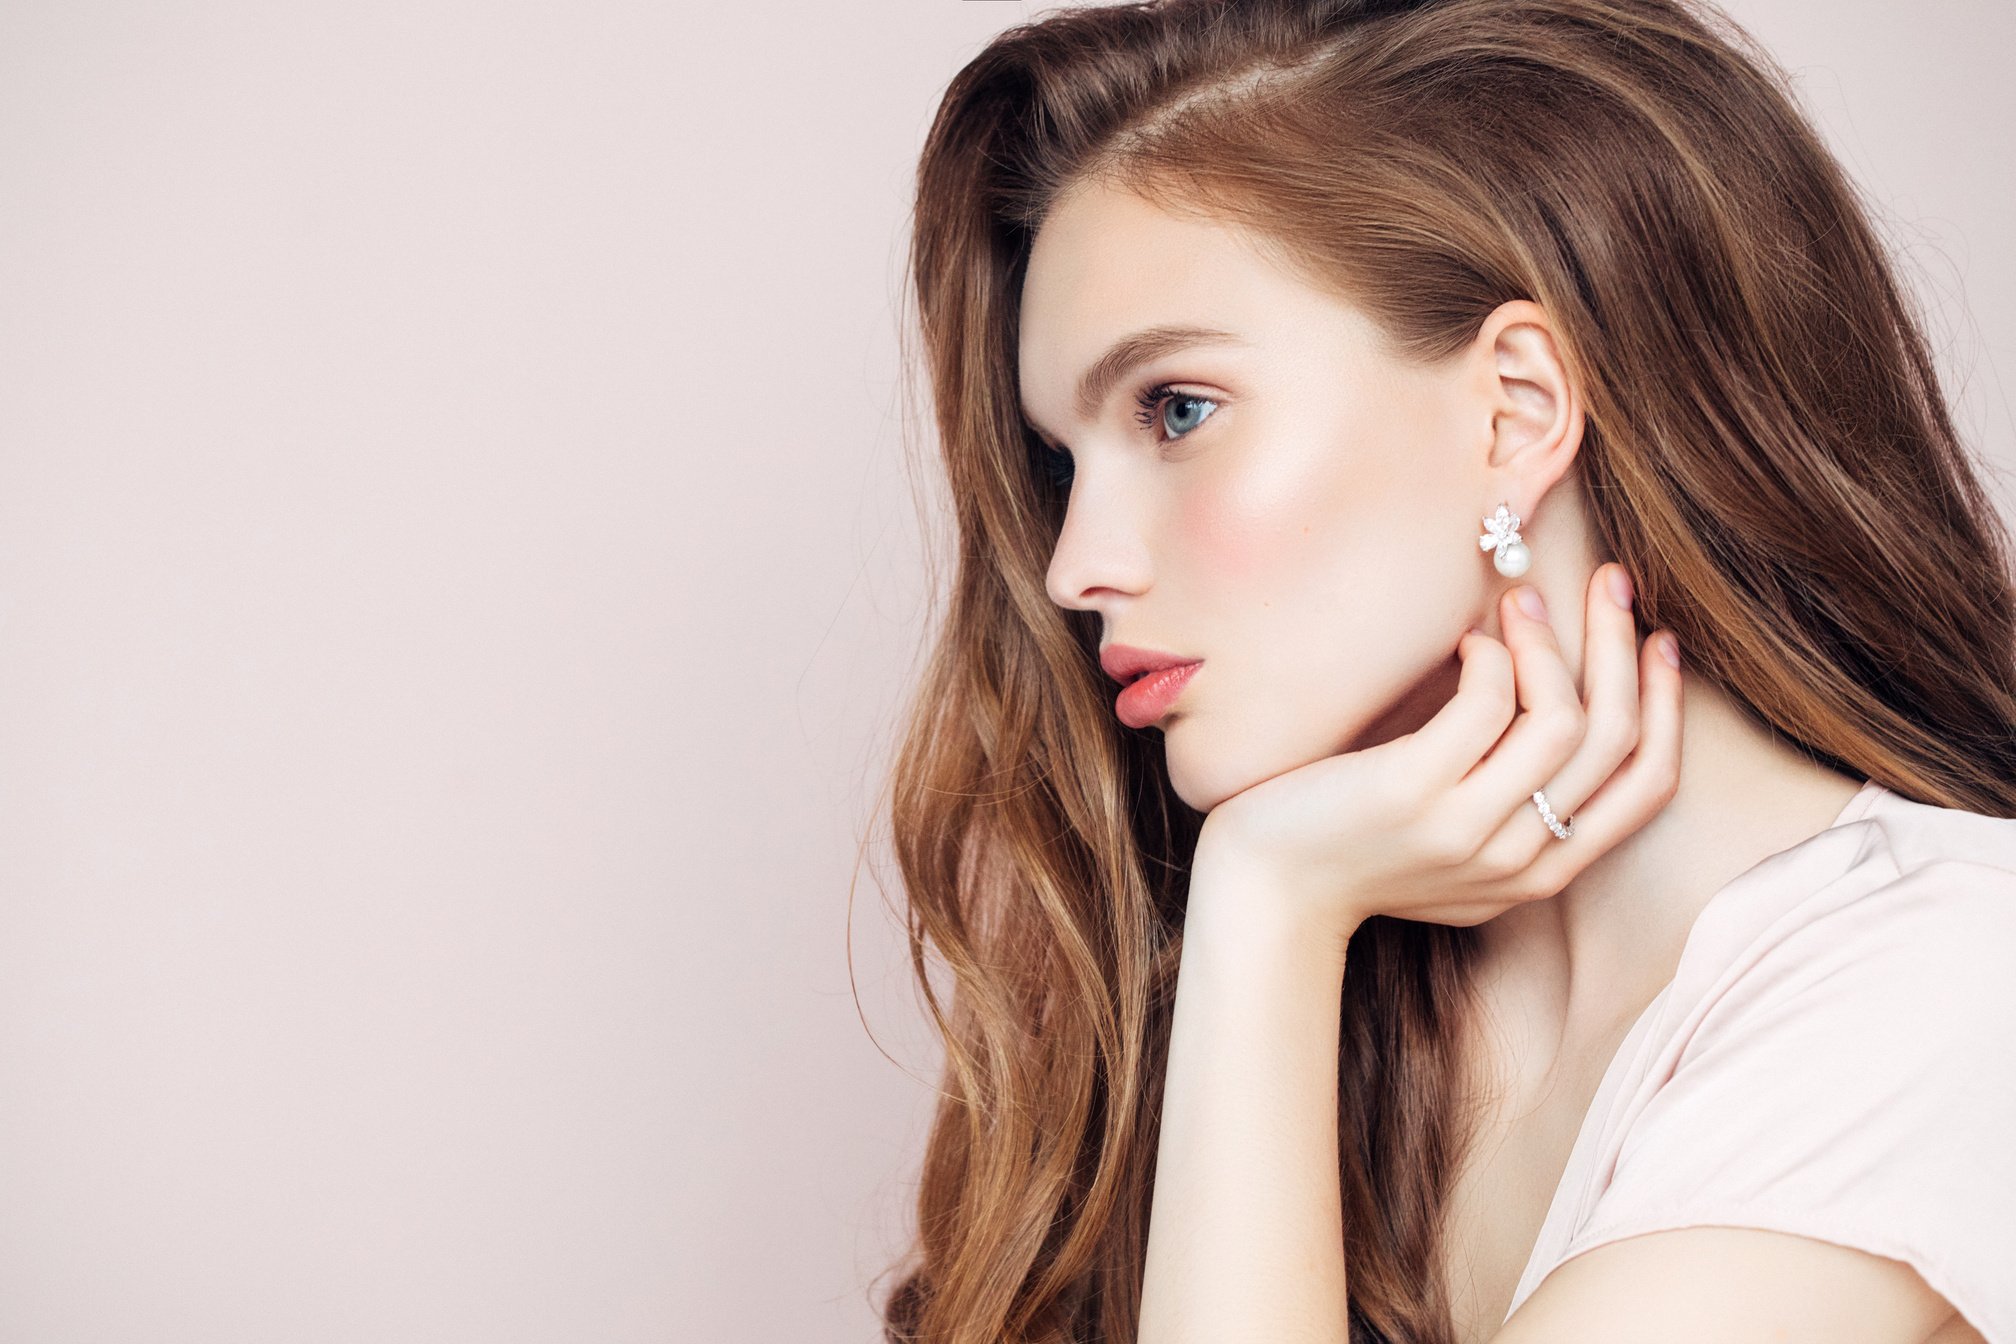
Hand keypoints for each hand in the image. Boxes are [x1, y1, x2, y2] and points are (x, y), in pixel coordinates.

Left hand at [1190, 563, 1682, 942]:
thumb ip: (1509, 802)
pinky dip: (1487, 657)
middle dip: (1623, 647)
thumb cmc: (1352, 850)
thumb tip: (1548, 699)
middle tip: (1608, 583)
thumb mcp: (1455, 846)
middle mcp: (1519, 859)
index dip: (1664, 705)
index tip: (1658, 641)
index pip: (1647, 785)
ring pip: (1561, 718)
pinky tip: (1462, 644)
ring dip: (1549, 643)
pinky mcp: (1415, 792)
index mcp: (1542, 872)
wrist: (1266, 892)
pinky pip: (1487, 703)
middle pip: (1615, 739)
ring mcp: (1468, 828)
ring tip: (1518, 603)